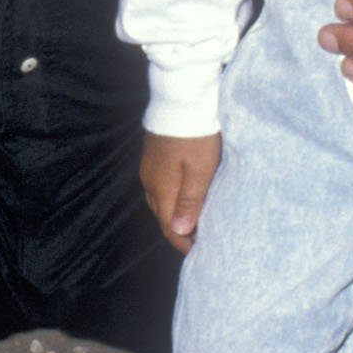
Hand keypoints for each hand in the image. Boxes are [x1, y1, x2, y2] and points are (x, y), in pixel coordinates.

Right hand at [139, 131, 222, 254]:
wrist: (181, 99)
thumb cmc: (196, 135)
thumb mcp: (200, 170)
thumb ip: (190, 202)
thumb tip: (179, 232)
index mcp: (161, 189)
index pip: (169, 227)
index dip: (184, 243)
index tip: (201, 253)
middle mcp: (150, 182)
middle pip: (163, 216)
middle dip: (179, 232)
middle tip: (202, 240)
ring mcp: (149, 169)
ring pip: (161, 202)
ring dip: (176, 215)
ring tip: (197, 220)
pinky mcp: (153, 157)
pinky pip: (160, 187)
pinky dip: (173, 198)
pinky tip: (186, 196)